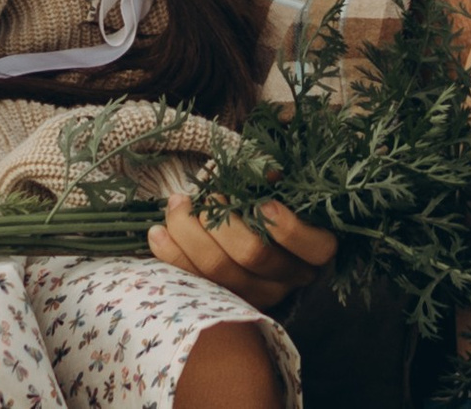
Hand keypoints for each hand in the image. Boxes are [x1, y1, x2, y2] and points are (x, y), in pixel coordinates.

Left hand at [147, 193, 337, 308]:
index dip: (288, 227)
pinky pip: (192, 282)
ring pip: (218, 270)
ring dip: (189, 232)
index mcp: (313, 250)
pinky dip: (171, 254)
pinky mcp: (223, 301)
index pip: (313, 246)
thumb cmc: (270, 203)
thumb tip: (267, 170)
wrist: (253, 240)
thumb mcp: (282, 190)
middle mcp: (287, 278)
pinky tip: (157, 232)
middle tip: (208, 194)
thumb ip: (277, 179)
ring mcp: (254, 295)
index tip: (264, 202)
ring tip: (177, 205)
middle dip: (222, 219)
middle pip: (253, 254)